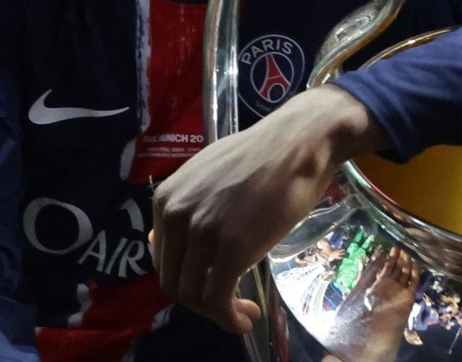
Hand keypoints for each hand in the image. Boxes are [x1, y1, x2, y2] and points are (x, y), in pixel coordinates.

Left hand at [150, 84, 387, 330]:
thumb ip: (187, 204)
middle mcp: (176, 216)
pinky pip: (219, 299)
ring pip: (194, 295)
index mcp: (166, 198)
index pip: (163, 258)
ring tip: (241, 313)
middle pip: (174, 281)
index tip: (211, 282)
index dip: (187, 277)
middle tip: (228, 303)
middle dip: (199, 301)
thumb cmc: (263, 154)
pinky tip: (245, 319)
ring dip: (217, 313)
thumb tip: (167, 235)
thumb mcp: (208, 173)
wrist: (299, 142)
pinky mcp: (231, 250)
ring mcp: (202, 233)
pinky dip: (230, 319)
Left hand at [327, 247, 421, 361]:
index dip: (387, 259)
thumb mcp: (358, 295)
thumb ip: (363, 279)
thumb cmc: (364, 318)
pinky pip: (413, 283)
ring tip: (407, 251)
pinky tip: (415, 263)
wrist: (373, 338)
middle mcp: (389, 288)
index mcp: (378, 286)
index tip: (389, 249)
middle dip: (398, 259)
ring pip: (405, 274)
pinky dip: (415, 273)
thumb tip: (362, 261)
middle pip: (395, 270)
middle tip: (400, 247)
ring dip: (406, 263)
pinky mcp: (408, 299)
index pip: (384, 269)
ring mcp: (399, 293)